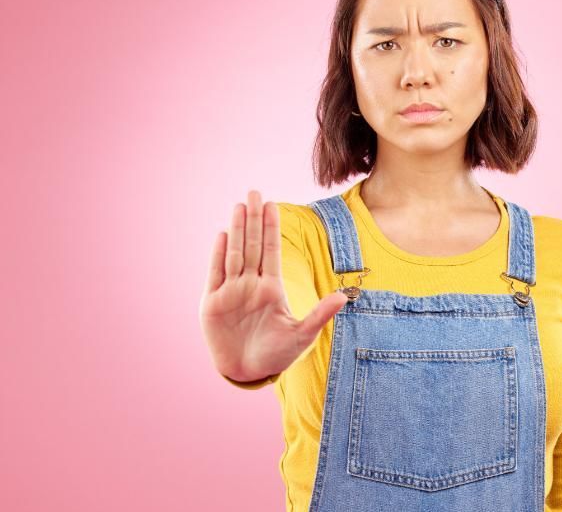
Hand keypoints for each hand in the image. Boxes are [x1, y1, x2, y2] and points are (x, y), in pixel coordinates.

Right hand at [199, 190, 347, 380]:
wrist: (248, 373)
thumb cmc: (276, 355)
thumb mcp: (302, 335)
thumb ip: (320, 314)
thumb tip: (344, 296)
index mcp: (271, 288)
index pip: (271, 251)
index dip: (271, 228)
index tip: (273, 205)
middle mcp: (250, 285)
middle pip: (252, 245)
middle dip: (253, 219)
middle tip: (255, 192)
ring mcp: (231, 291)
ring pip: (234, 253)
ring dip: (237, 230)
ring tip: (239, 206)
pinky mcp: (213, 303)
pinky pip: (216, 273)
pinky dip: (218, 255)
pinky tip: (222, 235)